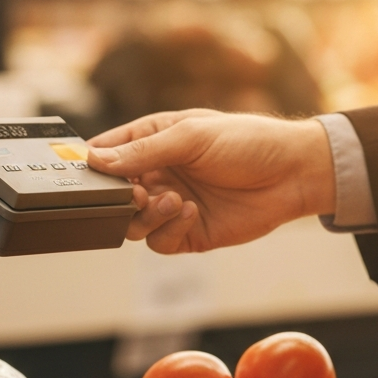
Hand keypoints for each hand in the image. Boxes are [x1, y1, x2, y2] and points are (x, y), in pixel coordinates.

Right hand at [87, 109, 335, 252]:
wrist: (293, 173)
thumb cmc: (247, 141)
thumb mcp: (191, 136)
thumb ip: (143, 150)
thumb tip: (96, 160)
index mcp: (153, 141)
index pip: (107, 153)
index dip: (91, 164)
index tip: (84, 173)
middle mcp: (158, 174)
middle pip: (114, 195)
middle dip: (118, 197)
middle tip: (136, 193)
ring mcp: (171, 205)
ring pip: (133, 223)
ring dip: (145, 215)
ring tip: (173, 199)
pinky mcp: (189, 233)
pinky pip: (159, 242)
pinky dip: (167, 229)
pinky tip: (190, 211)